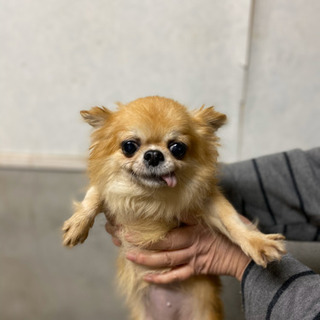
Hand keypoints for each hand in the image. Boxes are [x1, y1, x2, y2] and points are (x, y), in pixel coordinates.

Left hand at [106, 217, 251, 282]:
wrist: (244, 254)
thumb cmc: (230, 232)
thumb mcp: (214, 215)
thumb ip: (194, 211)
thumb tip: (177, 205)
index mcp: (192, 230)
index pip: (165, 231)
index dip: (146, 231)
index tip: (129, 227)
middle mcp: (189, 244)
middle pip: (161, 246)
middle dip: (140, 243)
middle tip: (121, 237)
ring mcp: (192, 258)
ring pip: (165, 261)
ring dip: (146, 260)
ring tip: (128, 256)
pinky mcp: (197, 269)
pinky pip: (177, 275)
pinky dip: (162, 278)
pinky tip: (147, 278)